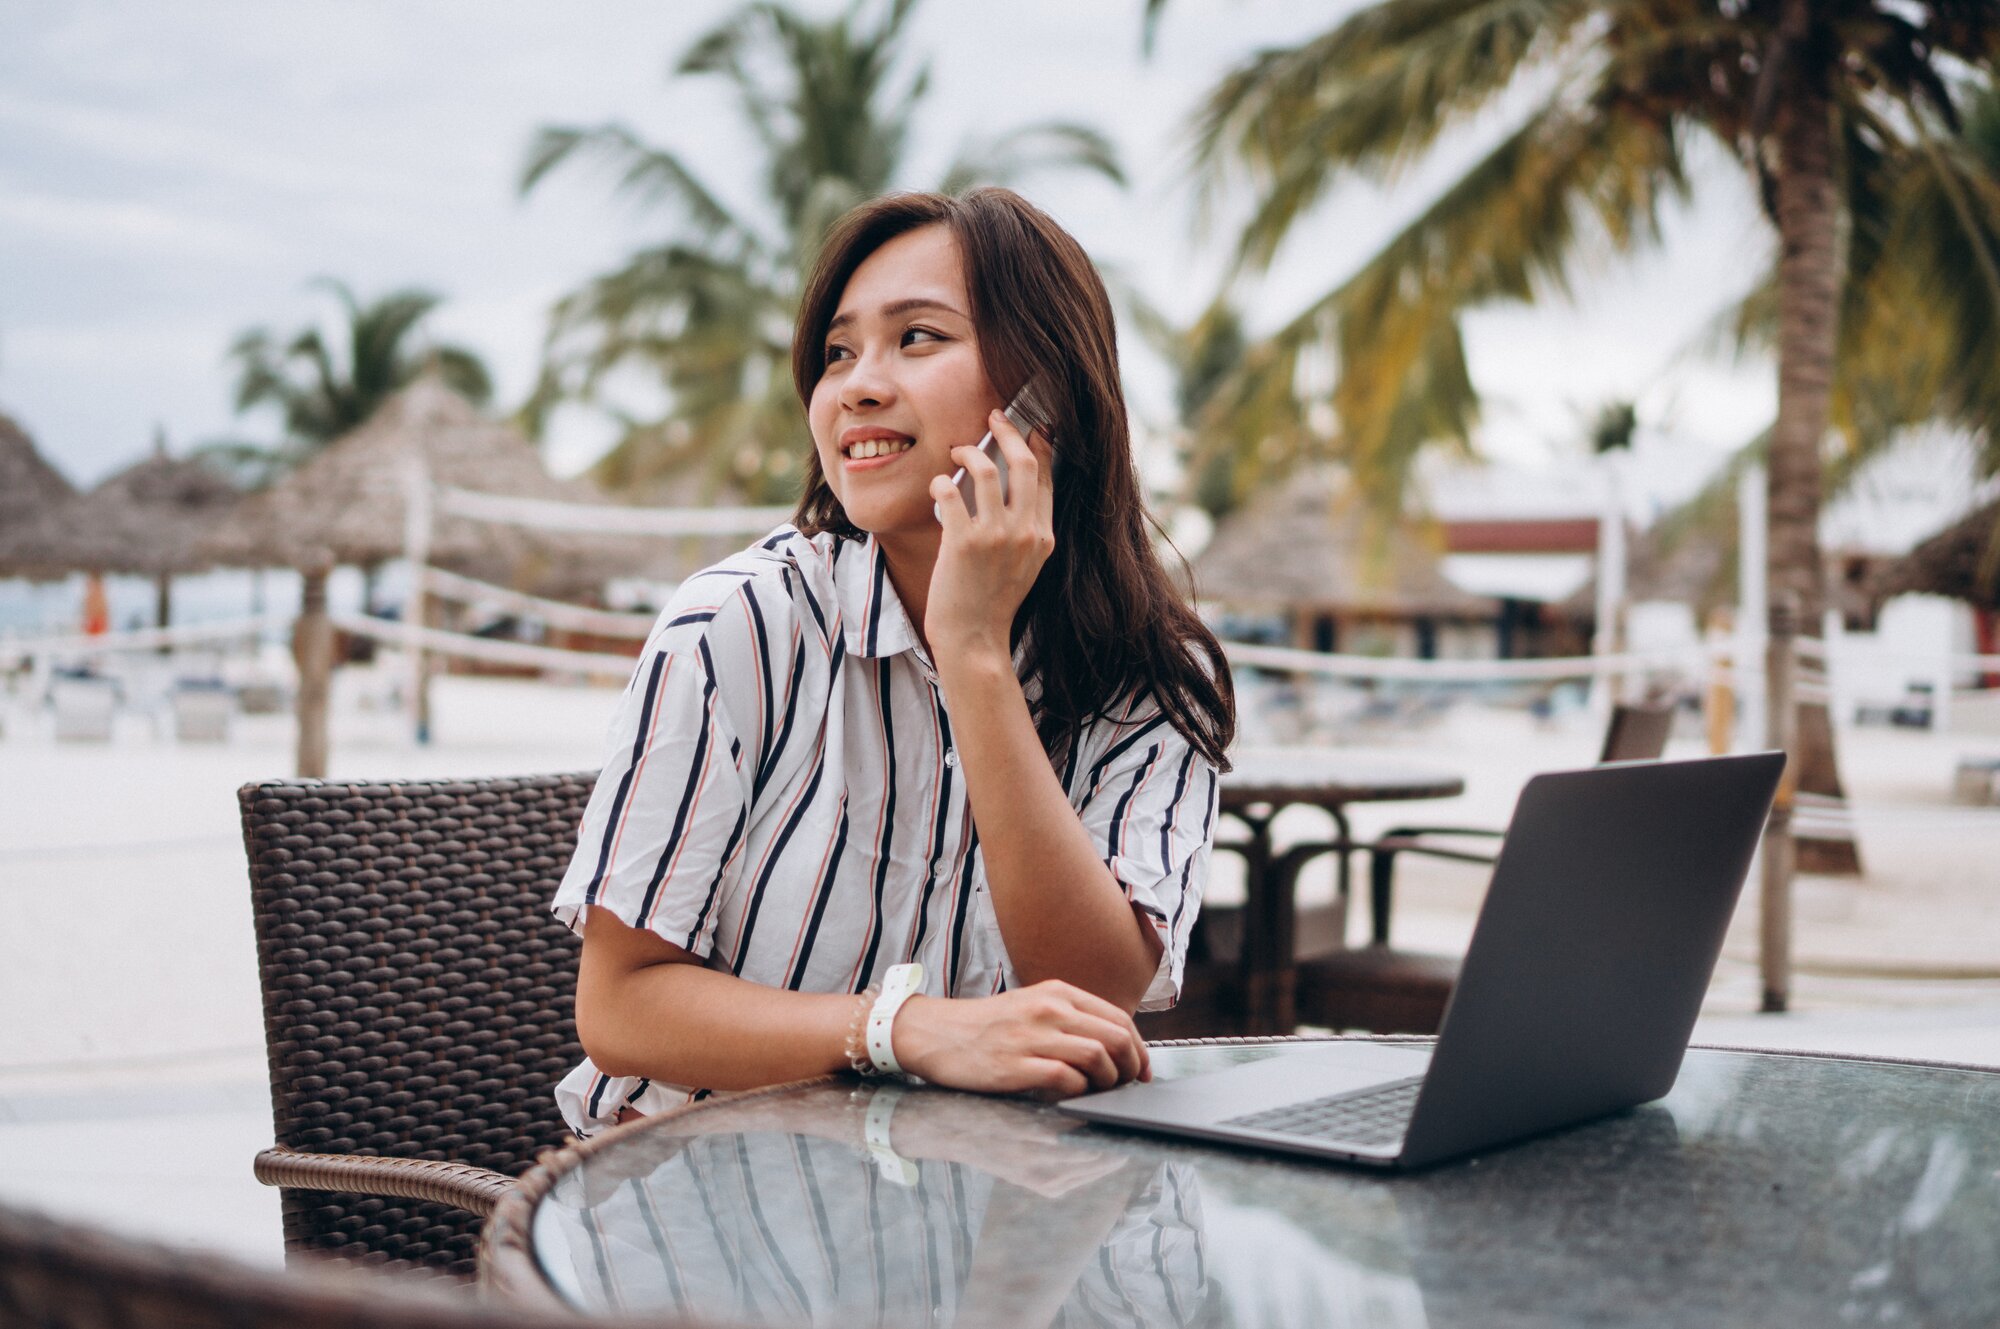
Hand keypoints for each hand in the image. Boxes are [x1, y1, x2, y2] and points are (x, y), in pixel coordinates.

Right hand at [890, 980, 1150, 1099]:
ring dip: (1108, 1081)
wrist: (937, 1034)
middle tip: (1128, 1086)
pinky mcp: (1016, 1065)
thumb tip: (1116, 1046)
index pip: (1119, 1018)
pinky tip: (1072, 1096)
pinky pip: (1066, 1078)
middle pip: (1116, 1037)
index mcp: (1057, 993)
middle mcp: (1049, 1009)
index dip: (1139, 1048)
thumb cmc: (988, 1026)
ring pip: (1096, 1056)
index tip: (1142, 1070)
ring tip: (1101, 1092)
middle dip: (1132, 1067)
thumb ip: (1071, 1018)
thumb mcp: (1033, 1005)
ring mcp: (1032, 1037)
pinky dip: (1078, 1091)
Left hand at [924, 407, 1055, 666]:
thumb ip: (1027, 529)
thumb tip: (1015, 488)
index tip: (1026, 428)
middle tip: (993, 417)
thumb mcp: (1026, 565)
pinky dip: (941, 482)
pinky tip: (938, 487)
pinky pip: (950, 492)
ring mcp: (994, 537)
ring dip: (969, 453)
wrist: (974, 639)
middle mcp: (1025, 533)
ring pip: (985, 470)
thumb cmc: (993, 601)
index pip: (1046, 476)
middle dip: (1007, 431)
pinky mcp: (962, 543)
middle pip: (1023, 462)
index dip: (1037, 444)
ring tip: (959, 453)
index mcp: (1043, 536)